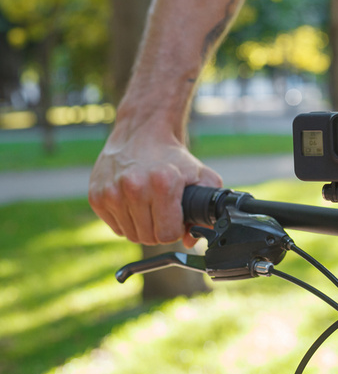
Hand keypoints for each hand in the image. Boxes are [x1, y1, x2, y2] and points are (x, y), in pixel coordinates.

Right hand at [89, 122, 221, 247]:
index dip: (175, 229)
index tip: (176, 217)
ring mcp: (111, 192)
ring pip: (131, 235)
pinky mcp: (96, 195)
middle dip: (160, 229)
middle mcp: (134, 187)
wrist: (143, 132)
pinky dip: (126, 220)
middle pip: (149, 238)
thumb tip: (191, 241)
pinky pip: (115, 227)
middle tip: (164, 211)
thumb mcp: (201, 177)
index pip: (167, 235)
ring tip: (149, 205)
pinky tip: (133, 202)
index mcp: (163, 184)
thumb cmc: (174, 157)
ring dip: (143, 226)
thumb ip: (205, 211)